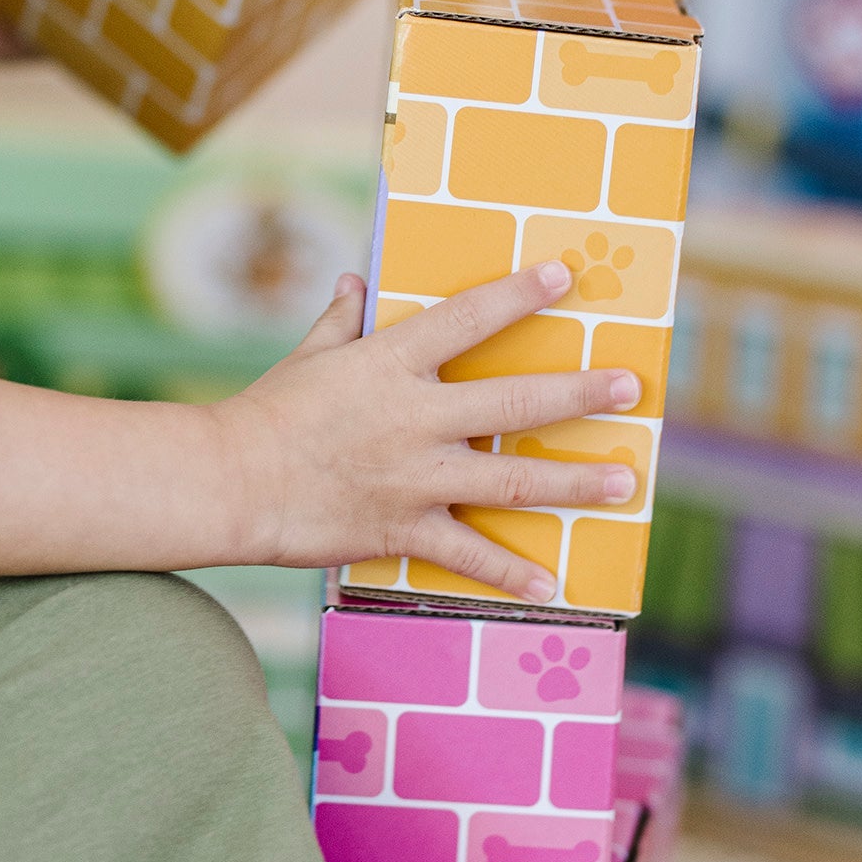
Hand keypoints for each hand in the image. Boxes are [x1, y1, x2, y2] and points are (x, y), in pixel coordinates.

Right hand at [218, 261, 643, 601]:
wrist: (229, 484)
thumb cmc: (267, 412)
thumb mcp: (309, 357)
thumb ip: (342, 320)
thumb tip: (356, 280)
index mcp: (391, 364)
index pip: (467, 319)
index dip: (518, 295)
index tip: (564, 276)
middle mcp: (415, 418)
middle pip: (515, 403)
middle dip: (580, 394)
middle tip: (632, 387)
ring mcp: (415, 478)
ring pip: (512, 480)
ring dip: (574, 482)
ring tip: (624, 481)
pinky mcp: (404, 529)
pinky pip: (468, 555)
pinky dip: (511, 573)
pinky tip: (553, 584)